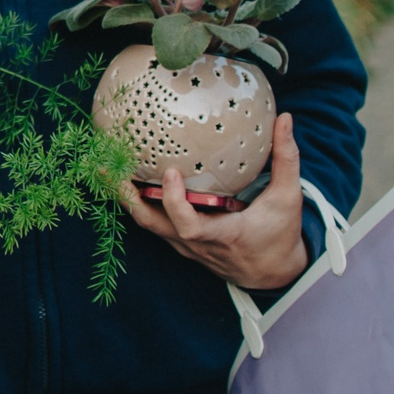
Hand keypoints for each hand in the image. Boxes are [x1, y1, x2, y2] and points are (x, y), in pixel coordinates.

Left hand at [122, 112, 310, 291]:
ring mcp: (184, 245)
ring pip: (147, 223)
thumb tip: (285, 119)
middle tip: (109, 166)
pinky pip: (152, 221)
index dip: (175, 202)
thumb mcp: (288, 198)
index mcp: (223, 235)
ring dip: (126, 196)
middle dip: (127, 196)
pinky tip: (125, 178)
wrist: (273, 274)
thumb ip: (287, 159)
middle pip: (152, 224)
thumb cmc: (280, 235)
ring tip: (106, 166)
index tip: (170, 173)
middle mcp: (197, 244)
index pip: (190, 227)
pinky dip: (136, 201)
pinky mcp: (180, 242)